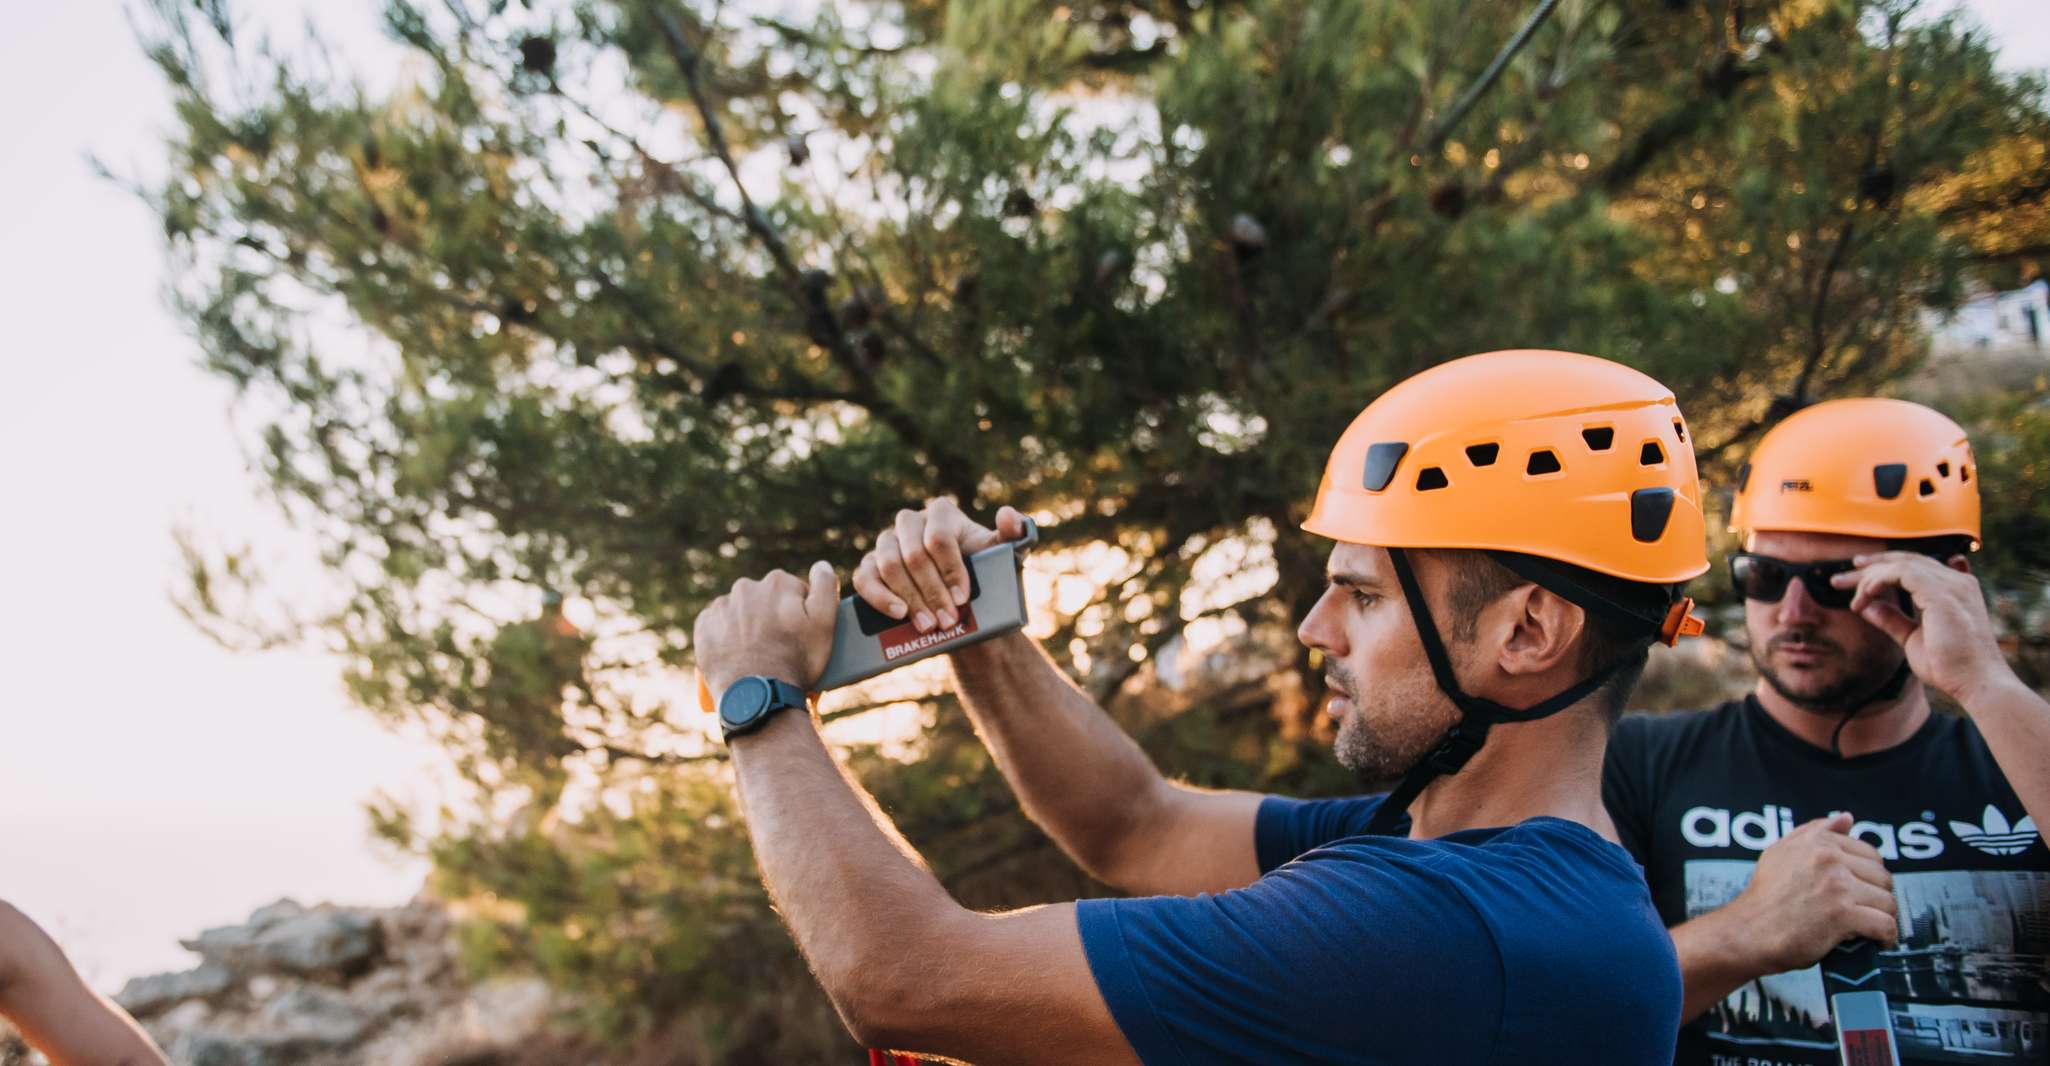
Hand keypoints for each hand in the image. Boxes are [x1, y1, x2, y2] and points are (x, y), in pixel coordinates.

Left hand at [692, 561, 839, 699]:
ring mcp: (721, 607)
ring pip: (741, 611)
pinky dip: (726, 634)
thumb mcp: (825, 625)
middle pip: (766, 600)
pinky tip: (737, 653)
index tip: (801, 636)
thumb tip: (821, 564)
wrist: (755, 696)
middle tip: (781, 647)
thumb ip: (826, 587)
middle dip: (773, 617)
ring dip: (749, 625)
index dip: (802, 614)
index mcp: (777, 582)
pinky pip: (717, 625)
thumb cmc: (795, 661)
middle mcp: (746, 588)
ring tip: (758, 654)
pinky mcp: (703, 627)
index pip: (795, 592)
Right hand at [853, 499, 1028, 633]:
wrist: (964, 604)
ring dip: (909, 599)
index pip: (939, 537)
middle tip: (947, 621)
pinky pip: (863, 578)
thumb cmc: (986, 574)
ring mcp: (886, 543)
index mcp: (941, 513)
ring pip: (888, 565)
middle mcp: (910, 522)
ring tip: (927, 625)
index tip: (963, 598)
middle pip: (913, 554)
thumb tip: (1008, 514)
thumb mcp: (1006, 557)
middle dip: (931, 591)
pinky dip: (878, 597)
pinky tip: (898, 614)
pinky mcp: (869, 566)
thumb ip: (1016, 534)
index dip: (950, 570)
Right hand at [1724, 813, 1897, 972]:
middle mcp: (1829, 859)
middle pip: (1882, 878)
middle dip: (1877, 897)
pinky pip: (1885, 924)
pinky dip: (1886, 936)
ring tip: (1869, 927)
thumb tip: (1846, 818)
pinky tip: (1877, 940)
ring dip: (1882, 917)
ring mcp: (1837, 886)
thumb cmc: (1764, 897)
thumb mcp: (1781, 852)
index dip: (1868, 876)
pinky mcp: (1843, 915)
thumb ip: (1814, 831)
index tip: (1860, 892)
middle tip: (1864, 912)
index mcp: (1818, 843)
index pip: (1869, 853)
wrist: (1748, 932)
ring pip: (1887, 902)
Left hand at [1830, 550, 2018, 705]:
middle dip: (1870, 567)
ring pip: (1901, 565)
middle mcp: (1956, 582)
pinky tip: (1863, 596)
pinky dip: (1878, 581)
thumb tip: (1867, 607)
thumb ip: (1892, 620)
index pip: (1914, 568)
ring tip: (1848, 594)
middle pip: (1906, 561)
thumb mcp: (1912, 639)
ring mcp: (1952, 585)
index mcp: (1954, 590)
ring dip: (1869, 577)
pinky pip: (1901, 574)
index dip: (1883, 568)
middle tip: (1839, 578)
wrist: (1975, 683)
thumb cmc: (1949, 666)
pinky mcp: (1943, 593)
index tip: (1856, 576)